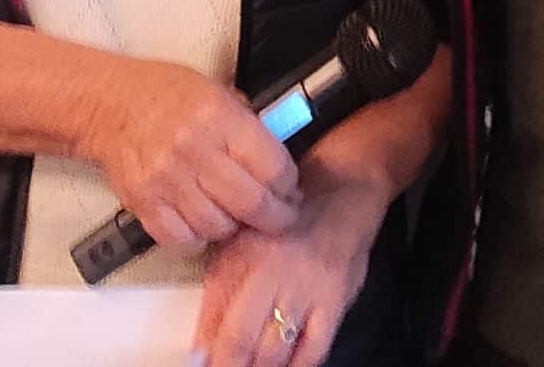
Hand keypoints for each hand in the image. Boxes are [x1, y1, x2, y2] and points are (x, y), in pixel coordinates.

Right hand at [76, 57, 298, 252]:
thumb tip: (279, 162)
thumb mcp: (219, 93)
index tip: (291, 191)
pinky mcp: (145, 203)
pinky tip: (202, 222)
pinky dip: (199, 238)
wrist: (111, 105)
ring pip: (219, 227)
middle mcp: (193, 149)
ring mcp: (166, 180)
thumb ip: (249, 127)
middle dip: (275, 217)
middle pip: (251, 203)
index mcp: (219, 117)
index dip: (289, 185)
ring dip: (234, 227)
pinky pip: (183, 240)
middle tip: (279, 217)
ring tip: (235, 214)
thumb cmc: (167, 95)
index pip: (272, 166)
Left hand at [193, 182, 386, 366]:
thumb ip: (220, 289)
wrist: (342, 194)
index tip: (200, 363)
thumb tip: (201, 342)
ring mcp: (308, 289)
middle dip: (229, 364)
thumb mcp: (243, 242)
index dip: (208, 351)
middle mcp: (274, 273)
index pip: (217, 313)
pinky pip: (314, 350)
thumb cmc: (285, 221)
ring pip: (275, 350)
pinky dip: (296, 366)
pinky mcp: (336, 302)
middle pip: (242, 338)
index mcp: (246, 255)